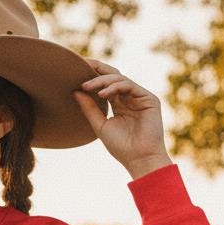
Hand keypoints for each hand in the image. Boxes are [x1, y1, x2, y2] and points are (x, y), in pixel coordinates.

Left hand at [72, 58, 173, 177]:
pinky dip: (114, 87)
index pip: (104, 84)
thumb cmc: (121, 147)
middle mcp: (129, 97)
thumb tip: (75, 91)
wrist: (139, 159)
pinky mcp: (148, 98)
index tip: (75, 70)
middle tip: (80, 65)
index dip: (92, 75)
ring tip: (86, 86)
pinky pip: (129, 85)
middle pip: (112, 76)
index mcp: (119, 103)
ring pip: (119, 79)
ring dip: (101, 80)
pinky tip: (102, 94)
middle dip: (96, 69)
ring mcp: (139, 97)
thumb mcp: (100, 125)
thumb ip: (89, 108)